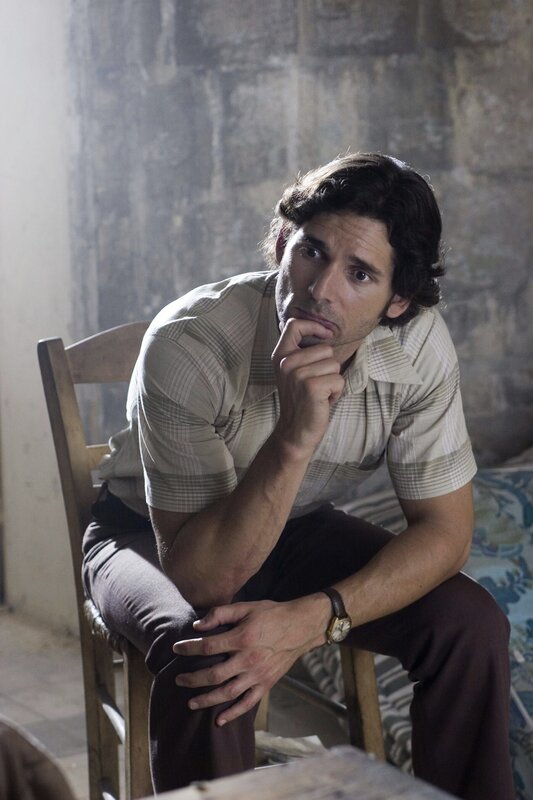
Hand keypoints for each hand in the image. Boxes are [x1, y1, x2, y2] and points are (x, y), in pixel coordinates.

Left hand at [173, 598, 326, 725]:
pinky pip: (248, 703)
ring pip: (228, 693)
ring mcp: (258, 675)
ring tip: (191, 703)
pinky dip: (233, 714)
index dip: (189, 648)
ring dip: (207, 700)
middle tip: (178, 680)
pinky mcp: (266, 684)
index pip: (208, 646)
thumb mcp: (246, 607)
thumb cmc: (271, 614)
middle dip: (192, 679)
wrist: (300, 627)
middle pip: (214, 674)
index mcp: (242, 638)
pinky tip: (219, 720)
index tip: (177, 649)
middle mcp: (248, 659)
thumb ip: (221, 614)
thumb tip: (197, 625)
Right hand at [272, 318, 344, 453]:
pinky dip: (336, 392)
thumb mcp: (293, 372)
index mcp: (280, 356)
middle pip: (326, 348)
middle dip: (328, 367)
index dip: (314, 326)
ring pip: (334, 364)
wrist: (294, 432)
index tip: (325, 335)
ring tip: (319, 393)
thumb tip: (324, 331)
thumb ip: (302, 352)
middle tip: (316, 385)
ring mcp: (298, 374)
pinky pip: (338, 380)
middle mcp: (286, 363)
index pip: (294, 325)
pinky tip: (323, 401)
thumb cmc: (300, 401)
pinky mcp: (312, 387)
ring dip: (332, 381)